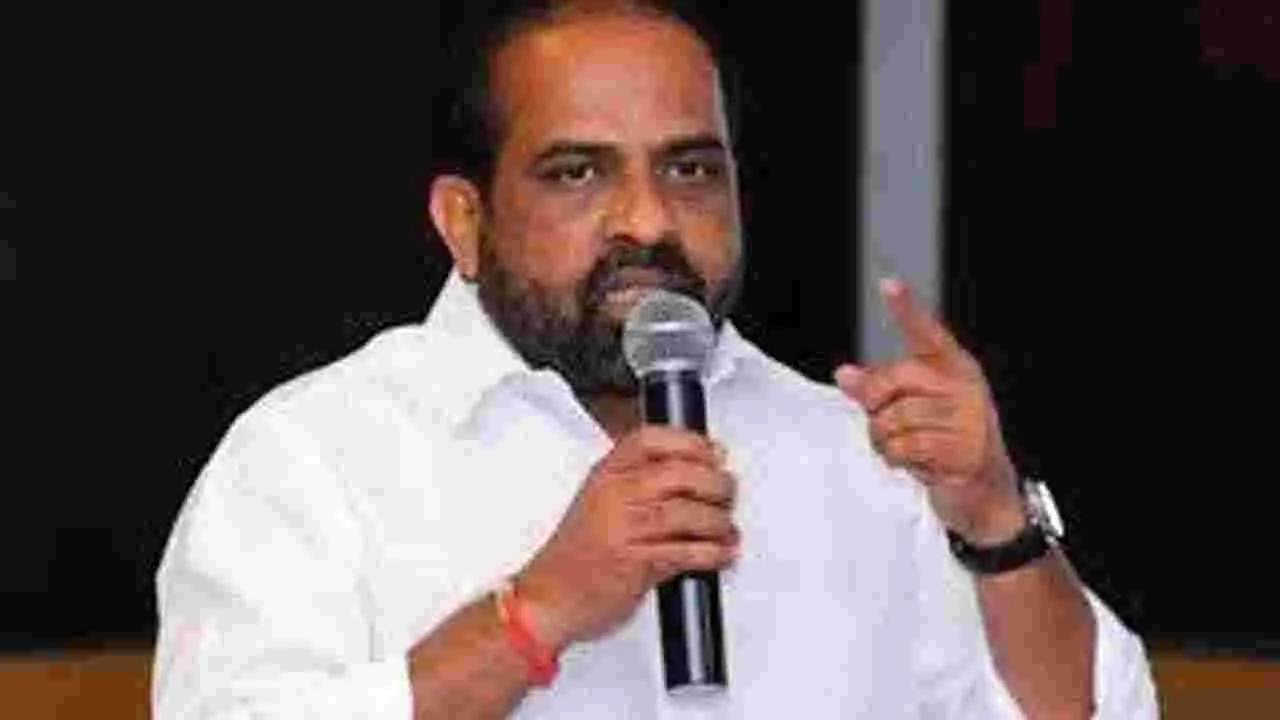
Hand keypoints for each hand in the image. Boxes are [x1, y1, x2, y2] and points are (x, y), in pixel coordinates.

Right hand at [514, 426, 738, 651]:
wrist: (545, 600)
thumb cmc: (573, 557)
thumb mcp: (597, 504)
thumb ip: (637, 487)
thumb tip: (692, 475)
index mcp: (604, 476)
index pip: (650, 440)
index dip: (690, 441)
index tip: (714, 452)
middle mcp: (613, 496)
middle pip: (678, 473)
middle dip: (715, 482)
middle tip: (728, 491)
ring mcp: (623, 529)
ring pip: (686, 512)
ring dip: (717, 521)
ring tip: (726, 528)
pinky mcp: (634, 563)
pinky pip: (685, 552)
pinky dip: (712, 553)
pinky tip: (720, 553)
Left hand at [834, 278, 1022, 544]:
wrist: (985, 496)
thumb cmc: (947, 447)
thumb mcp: (911, 414)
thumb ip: (878, 392)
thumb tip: (844, 374)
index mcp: (954, 369)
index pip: (927, 333)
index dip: (906, 309)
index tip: (888, 284)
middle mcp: (965, 387)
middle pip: (897, 378)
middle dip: (876, 405)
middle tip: (884, 424)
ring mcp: (969, 419)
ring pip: (895, 418)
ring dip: (885, 440)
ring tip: (904, 450)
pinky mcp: (965, 451)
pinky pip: (907, 447)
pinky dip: (899, 460)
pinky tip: (917, 464)